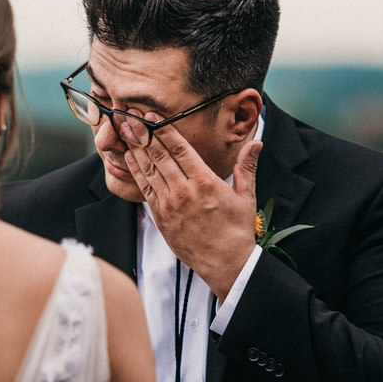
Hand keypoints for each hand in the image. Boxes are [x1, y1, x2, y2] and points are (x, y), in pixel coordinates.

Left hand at [123, 118, 262, 298]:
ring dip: (136, 149)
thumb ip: (246, 167)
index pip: (180, 149)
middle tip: (130, 117)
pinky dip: (136, 172)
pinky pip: (145, 190)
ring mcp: (170, 205)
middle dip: (144, 135)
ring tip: (125, 132)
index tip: (153, 117)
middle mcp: (185, 191)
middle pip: (160, 156)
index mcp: (206, 182)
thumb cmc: (237, 230)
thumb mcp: (246, 196)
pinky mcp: (161, 218)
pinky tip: (130, 158)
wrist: (226, 264)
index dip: (164, 131)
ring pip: (149, 171)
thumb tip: (257, 142)